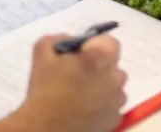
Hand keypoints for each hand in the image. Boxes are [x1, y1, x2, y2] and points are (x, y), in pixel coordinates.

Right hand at [6, 34, 125, 131]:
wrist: (45, 129)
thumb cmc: (44, 88)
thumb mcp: (43, 50)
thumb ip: (60, 37)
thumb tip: (71, 41)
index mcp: (99, 56)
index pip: (109, 41)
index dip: (95, 45)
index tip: (81, 54)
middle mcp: (114, 76)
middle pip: (112, 64)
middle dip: (99, 65)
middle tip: (79, 73)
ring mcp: (117, 100)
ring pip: (114, 85)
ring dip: (102, 85)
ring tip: (81, 93)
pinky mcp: (115, 119)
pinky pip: (112, 105)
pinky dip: (102, 104)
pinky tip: (84, 108)